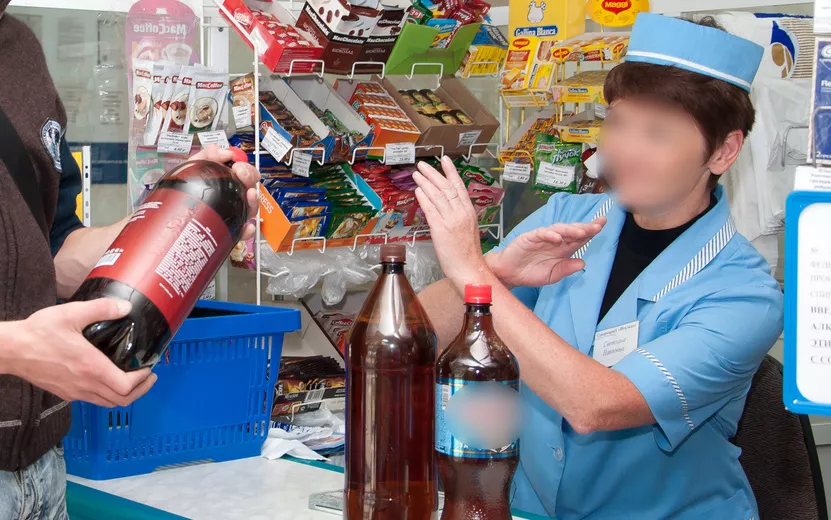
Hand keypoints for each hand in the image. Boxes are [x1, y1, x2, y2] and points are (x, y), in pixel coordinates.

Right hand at [0, 299, 156, 407]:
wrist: (10, 349)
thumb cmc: (38, 332)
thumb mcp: (72, 313)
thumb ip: (102, 308)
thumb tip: (125, 307)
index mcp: (91, 368)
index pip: (126, 387)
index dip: (142, 380)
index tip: (149, 369)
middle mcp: (84, 385)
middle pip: (121, 400)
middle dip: (140, 390)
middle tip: (149, 377)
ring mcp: (74, 392)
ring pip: (107, 403)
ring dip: (125, 395)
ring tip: (135, 380)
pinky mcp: (65, 393)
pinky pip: (93, 400)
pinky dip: (108, 394)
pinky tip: (109, 379)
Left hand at [190, 144, 260, 239]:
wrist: (172, 212)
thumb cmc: (184, 189)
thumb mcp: (193, 166)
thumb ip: (207, 154)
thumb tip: (225, 152)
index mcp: (228, 181)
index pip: (246, 173)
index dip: (246, 167)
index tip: (238, 165)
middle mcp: (233, 197)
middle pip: (252, 187)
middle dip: (250, 179)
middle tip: (241, 175)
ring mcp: (233, 214)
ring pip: (251, 209)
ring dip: (253, 202)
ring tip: (249, 196)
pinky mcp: (230, 231)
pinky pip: (242, 231)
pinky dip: (246, 229)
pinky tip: (245, 226)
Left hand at [413, 156, 489, 286]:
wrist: (469, 268)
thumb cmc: (468, 253)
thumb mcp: (468, 228)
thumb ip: (458, 215)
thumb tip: (446, 205)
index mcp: (469, 211)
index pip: (459, 186)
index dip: (451, 171)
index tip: (444, 159)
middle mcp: (461, 213)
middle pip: (446, 188)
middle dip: (433, 174)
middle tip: (422, 165)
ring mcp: (451, 221)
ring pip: (437, 196)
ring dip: (425, 183)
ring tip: (416, 175)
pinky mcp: (441, 230)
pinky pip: (431, 210)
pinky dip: (424, 199)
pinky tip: (418, 191)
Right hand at [488, 219, 605, 287]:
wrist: (509, 274)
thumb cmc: (530, 273)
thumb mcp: (552, 275)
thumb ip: (566, 269)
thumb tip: (583, 263)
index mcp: (563, 249)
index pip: (579, 238)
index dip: (590, 230)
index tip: (602, 224)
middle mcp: (555, 240)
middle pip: (572, 231)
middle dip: (585, 227)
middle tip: (597, 226)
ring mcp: (542, 238)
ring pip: (559, 229)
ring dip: (570, 230)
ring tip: (581, 232)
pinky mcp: (529, 238)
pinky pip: (541, 234)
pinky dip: (549, 235)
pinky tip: (557, 238)